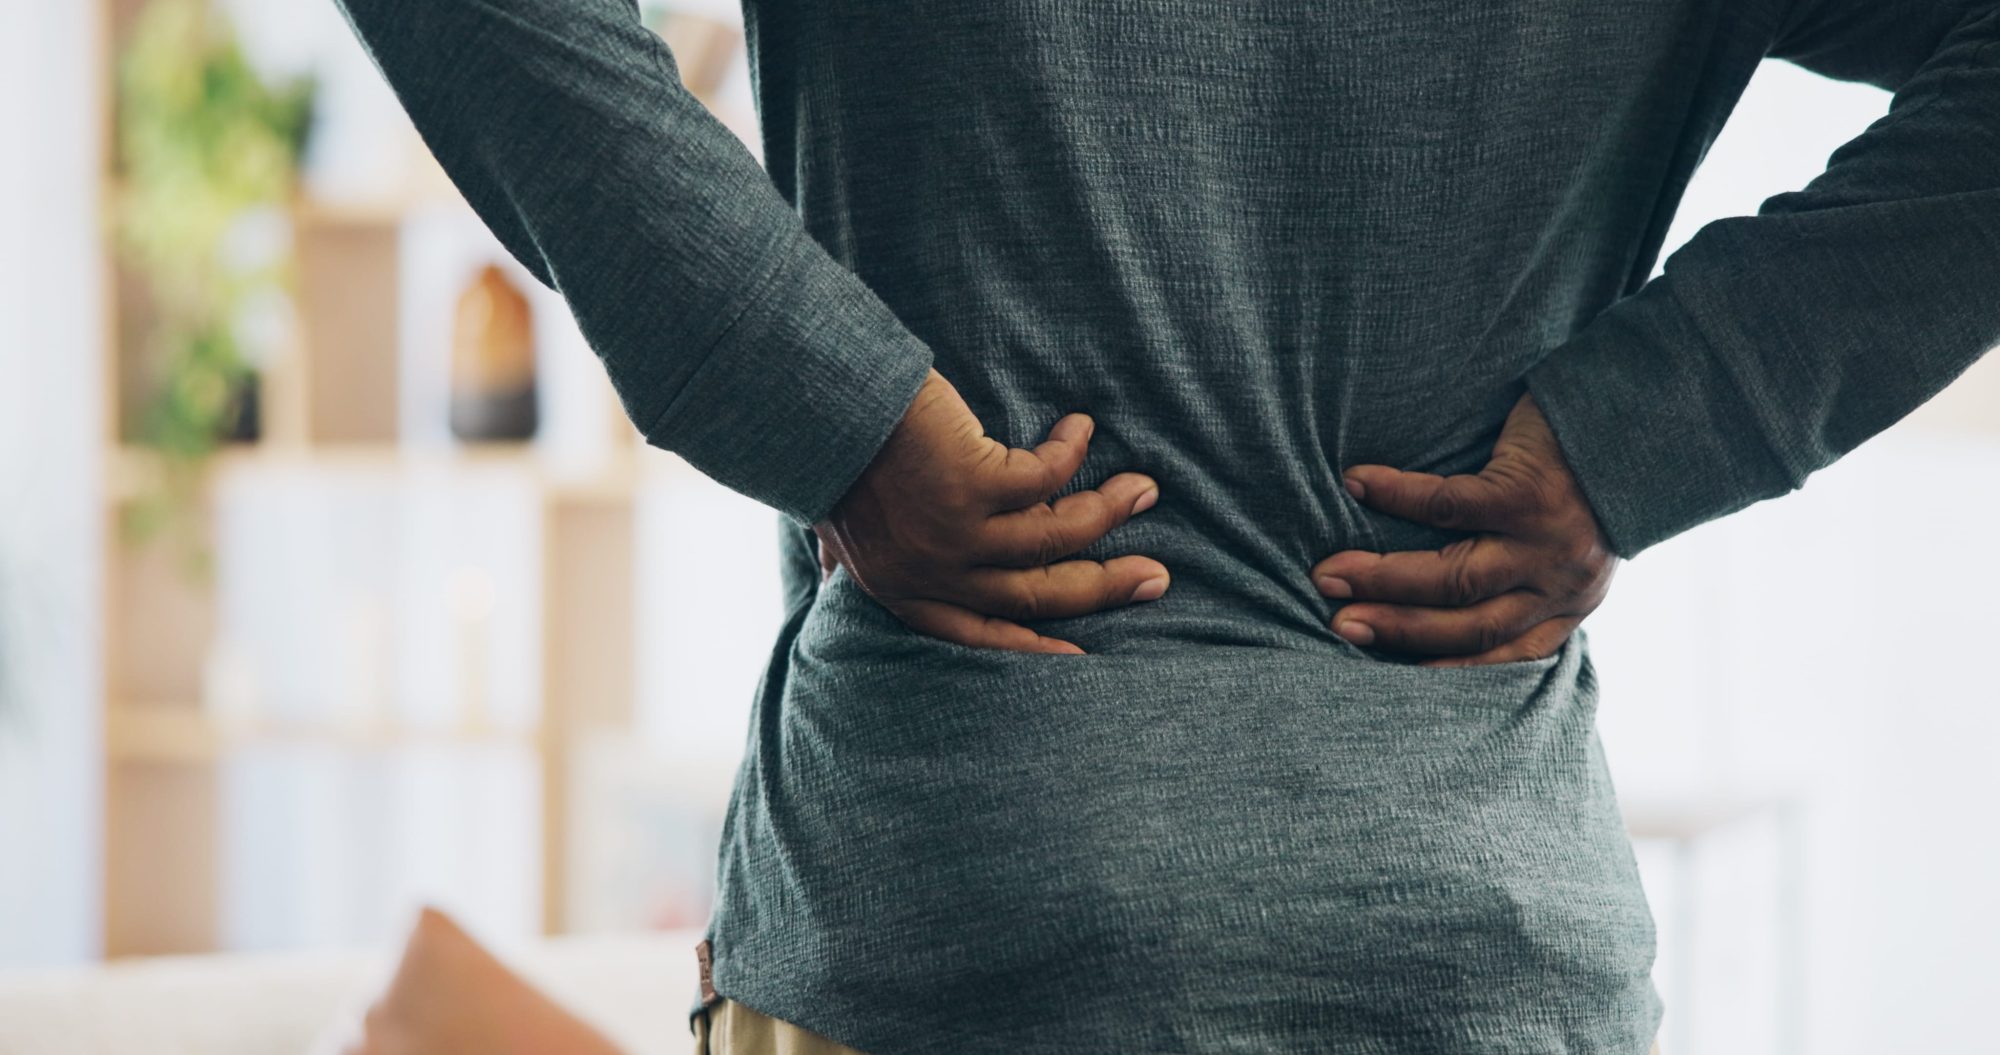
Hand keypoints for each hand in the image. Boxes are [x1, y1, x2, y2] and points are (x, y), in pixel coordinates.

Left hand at [814, 368, 1168, 654]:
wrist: (817, 404)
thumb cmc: (830, 456)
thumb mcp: (833, 526)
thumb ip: (851, 555)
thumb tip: (838, 572)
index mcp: (906, 592)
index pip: (982, 635)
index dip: (1035, 648)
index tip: (1082, 658)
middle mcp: (935, 573)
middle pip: (1039, 594)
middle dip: (1105, 587)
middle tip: (1155, 577)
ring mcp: (955, 533)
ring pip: (1055, 538)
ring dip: (1106, 512)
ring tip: (1142, 489)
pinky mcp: (972, 484)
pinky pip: (1046, 478)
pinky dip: (1070, 453)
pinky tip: (1078, 430)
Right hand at [1311, 392, 1617, 666]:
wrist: (1640, 408)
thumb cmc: (1590, 473)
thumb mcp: (1569, 541)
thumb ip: (1524, 572)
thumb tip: (1444, 592)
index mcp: (1566, 603)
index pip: (1501, 653)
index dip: (1441, 667)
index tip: (1386, 670)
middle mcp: (1558, 583)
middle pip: (1465, 624)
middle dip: (1396, 628)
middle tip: (1339, 623)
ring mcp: (1545, 542)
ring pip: (1455, 576)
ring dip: (1385, 579)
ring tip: (1331, 573)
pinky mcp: (1529, 493)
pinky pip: (1451, 503)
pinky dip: (1397, 496)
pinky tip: (1358, 485)